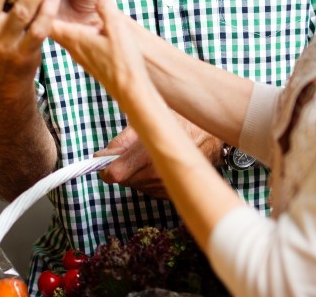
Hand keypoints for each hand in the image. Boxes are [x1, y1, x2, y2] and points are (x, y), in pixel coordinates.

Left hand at [52, 0, 151, 110]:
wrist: (131, 91)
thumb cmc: (124, 62)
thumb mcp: (117, 30)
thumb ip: (107, 9)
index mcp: (75, 38)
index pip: (47, 20)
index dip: (40, 5)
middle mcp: (73, 47)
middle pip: (51, 28)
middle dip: (46, 11)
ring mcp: (80, 56)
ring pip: (62, 36)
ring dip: (58, 21)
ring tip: (56, 5)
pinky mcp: (89, 61)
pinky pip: (73, 42)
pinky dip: (70, 31)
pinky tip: (78, 26)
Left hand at [96, 123, 222, 198]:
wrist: (213, 137)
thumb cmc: (182, 122)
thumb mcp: (149, 122)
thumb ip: (122, 140)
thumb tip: (101, 154)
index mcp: (147, 156)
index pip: (114, 174)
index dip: (104, 168)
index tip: (103, 161)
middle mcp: (155, 175)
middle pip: (123, 180)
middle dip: (122, 166)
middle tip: (133, 150)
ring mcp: (164, 187)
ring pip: (136, 184)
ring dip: (136, 172)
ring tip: (151, 154)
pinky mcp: (171, 194)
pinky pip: (149, 189)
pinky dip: (149, 178)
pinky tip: (160, 163)